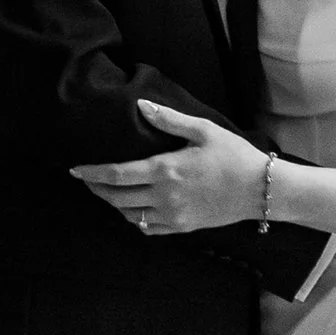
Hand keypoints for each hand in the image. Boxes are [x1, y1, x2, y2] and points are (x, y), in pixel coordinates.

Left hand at [74, 99, 269, 234]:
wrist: (260, 190)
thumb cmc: (233, 155)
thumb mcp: (202, 129)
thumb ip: (168, 119)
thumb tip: (140, 105)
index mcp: (165, 170)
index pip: (117, 175)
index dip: (92, 174)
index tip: (74, 170)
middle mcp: (165, 197)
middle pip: (117, 198)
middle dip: (97, 189)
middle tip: (85, 179)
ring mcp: (173, 216)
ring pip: (130, 216)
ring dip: (114, 204)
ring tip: (107, 191)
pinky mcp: (183, 228)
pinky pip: (148, 229)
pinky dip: (134, 219)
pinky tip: (132, 208)